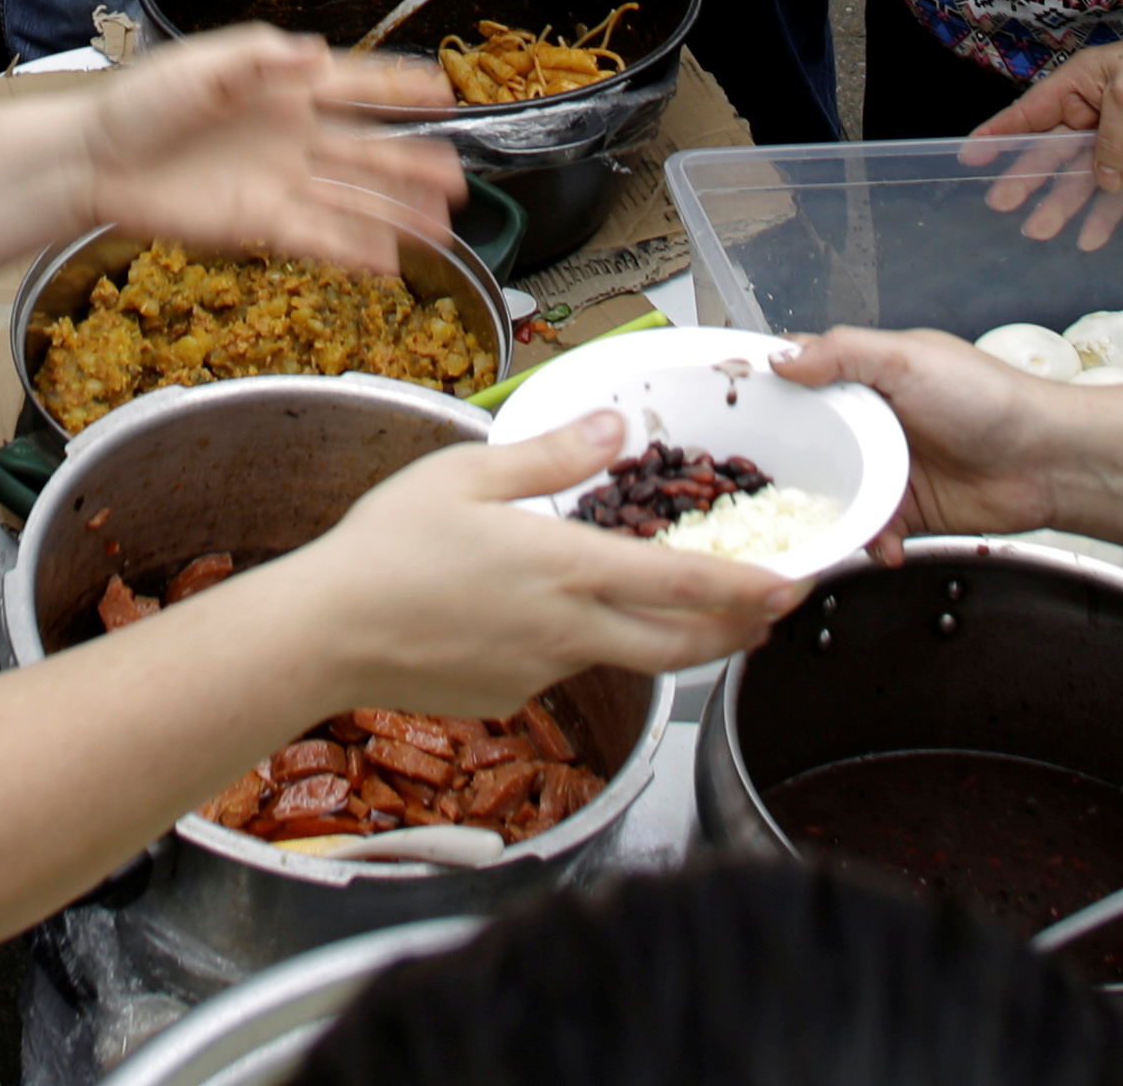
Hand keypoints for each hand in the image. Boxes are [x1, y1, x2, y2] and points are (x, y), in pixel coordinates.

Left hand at [71, 27, 457, 278]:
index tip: (442, 88)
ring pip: (353, 200)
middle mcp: (290, 136)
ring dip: (398, 214)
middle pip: (367, 151)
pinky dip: (355, 251)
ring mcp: (279, 182)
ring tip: (442, 228)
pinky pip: (319, 238)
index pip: (353, 84)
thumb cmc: (138, 103)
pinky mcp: (259, 223)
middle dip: (414, 164)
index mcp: (281, 88)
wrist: (95, 161)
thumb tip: (312, 51)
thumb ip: (258, 55)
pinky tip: (388, 263)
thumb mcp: (197, 63)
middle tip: (457, 177)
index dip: (398, 87)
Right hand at [275, 423, 804, 715]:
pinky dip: (583, 645)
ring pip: (625, 657)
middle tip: (768, 613)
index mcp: (566, 570)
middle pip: (680, 646)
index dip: (748, 587)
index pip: (683, 585)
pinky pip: (564, 669)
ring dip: (668, 639)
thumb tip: (615, 426)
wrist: (327, 634)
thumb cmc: (387, 546)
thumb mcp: (468, 475)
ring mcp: (541, 671)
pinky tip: (551, 618)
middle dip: (735, 631)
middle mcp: (568, 631)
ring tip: (683, 613)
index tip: (794, 583)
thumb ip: (552, 455)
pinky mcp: (511, 697)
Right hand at [783, 328, 1082, 552]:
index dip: (764, 391)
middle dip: (784, 464)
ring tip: (818, 524)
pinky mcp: (907, 512)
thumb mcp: (909, 359)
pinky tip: (883, 543)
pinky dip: (871, 541)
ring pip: (833, 493)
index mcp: (867, 375)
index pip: (801, 376)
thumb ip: (843, 353)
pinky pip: (871, 530)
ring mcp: (887, 468)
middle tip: (757, 484)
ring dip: (827, 511)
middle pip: (807, 443)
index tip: (725, 410)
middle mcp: (871, 421)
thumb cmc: (991, 398)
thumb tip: (781, 358)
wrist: (1049, 462)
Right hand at [959, 18, 1122, 251]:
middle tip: (1001, 205)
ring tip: (1039, 232)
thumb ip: (1112, 142)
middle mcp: (1091, 111)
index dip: (1000, 134)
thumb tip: (1102, 181)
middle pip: (1051, 150)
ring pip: (1081, 176)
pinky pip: (1119, 189)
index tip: (971, 157)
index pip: (1029, 113)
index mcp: (1078, 85)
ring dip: (1061, 203)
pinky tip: (1091, 236)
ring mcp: (1118, 136)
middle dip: (1026, 179)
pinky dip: (1106, 212)